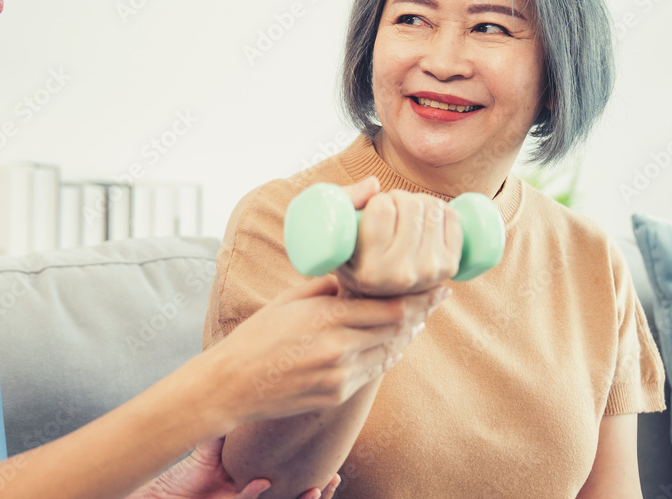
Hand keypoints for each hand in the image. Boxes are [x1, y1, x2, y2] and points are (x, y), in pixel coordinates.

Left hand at [133, 436, 340, 498]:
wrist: (160, 496)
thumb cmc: (185, 476)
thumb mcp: (214, 449)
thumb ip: (232, 427)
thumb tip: (248, 390)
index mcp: (256, 488)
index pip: (293, 485)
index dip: (315, 479)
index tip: (336, 469)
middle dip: (317, 494)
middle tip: (334, 478)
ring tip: (315, 488)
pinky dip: (253, 494)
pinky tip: (262, 482)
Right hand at [206, 261, 448, 424]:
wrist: (233, 384)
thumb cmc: (257, 335)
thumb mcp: (289, 299)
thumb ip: (327, 287)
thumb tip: (356, 277)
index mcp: (326, 317)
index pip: (390, 307)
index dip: (420, 297)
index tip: (438, 287)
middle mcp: (338, 347)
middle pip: (397, 329)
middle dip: (420, 312)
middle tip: (438, 298)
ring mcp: (340, 375)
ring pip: (389, 352)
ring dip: (404, 336)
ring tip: (418, 320)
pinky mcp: (337, 395)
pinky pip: (371, 373)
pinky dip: (384, 356)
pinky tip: (390, 346)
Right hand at [336, 178, 463, 297]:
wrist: (381, 296)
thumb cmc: (355, 258)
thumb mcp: (339, 236)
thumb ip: (345, 202)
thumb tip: (374, 183)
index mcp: (369, 269)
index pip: (382, 208)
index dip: (378, 201)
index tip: (374, 210)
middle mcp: (401, 273)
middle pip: (410, 205)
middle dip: (399, 198)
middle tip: (391, 211)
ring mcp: (429, 271)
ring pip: (432, 207)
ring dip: (418, 201)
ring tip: (406, 215)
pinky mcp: (449, 266)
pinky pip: (451, 217)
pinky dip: (439, 208)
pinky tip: (425, 217)